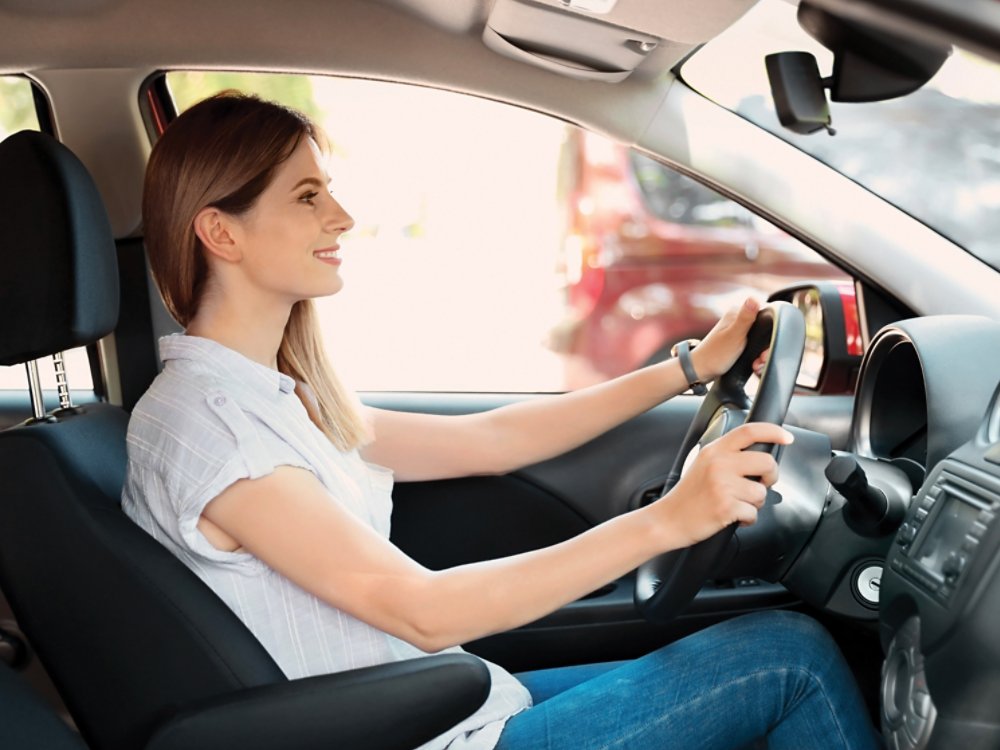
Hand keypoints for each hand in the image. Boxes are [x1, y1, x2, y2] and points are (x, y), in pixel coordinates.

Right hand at [650, 422, 793, 549]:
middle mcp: (719, 463)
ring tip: (737, 504)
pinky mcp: (725, 507)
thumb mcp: (703, 464)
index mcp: (714, 450)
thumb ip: (727, 455)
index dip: (773, 431)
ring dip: (755, 503)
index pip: (750, 431)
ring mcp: (722, 485)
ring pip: (761, 492)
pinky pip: (753, 513)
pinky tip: (733, 517)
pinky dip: (747, 519)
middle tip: (761, 485)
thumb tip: (758, 456)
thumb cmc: (688, 495)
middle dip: (771, 477)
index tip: (787, 437)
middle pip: (766, 462)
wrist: (668, 520)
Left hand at [689, 297, 761, 382]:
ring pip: (760, 340)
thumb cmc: (714, 355)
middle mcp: (737, 319)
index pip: (765, 314)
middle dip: (765, 347)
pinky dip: (756, 357)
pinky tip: (754, 364)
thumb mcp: (734, 336)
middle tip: (760, 360)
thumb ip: (745, 318)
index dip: (770, 331)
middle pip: (764, 329)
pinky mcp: (737, 342)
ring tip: (756, 364)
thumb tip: (753, 298)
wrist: (700, 371)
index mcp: (736, 313)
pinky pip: (754, 347)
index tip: (764, 348)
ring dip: (761, 354)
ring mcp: (737, 331)